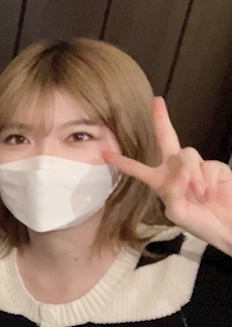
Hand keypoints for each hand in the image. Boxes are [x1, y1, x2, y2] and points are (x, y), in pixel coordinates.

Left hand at [103, 97, 231, 253]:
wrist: (226, 224)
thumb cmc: (199, 223)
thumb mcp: (178, 214)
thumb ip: (172, 194)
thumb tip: (180, 173)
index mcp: (160, 181)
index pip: (138, 169)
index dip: (123, 162)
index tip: (105, 154)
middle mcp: (175, 169)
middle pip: (166, 138)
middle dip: (161, 119)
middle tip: (156, 102)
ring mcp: (195, 166)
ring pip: (186, 156)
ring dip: (191, 176)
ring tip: (199, 194)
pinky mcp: (214, 167)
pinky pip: (206, 166)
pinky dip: (205, 180)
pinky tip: (209, 194)